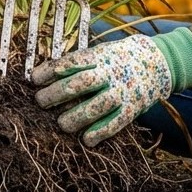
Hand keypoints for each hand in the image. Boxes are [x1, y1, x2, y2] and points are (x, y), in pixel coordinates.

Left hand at [33, 34, 171, 146]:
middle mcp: (109, 73)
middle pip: (80, 84)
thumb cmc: (119, 58)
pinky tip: (86, 139)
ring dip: (76, 117)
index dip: (50, 71)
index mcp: (99, 57)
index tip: (34, 79)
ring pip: (96, 106)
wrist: (157, 61)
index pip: (71, 63)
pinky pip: (116, 122)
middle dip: (56, 94)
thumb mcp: (100, 52)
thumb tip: (47, 74)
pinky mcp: (132, 108)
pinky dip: (100, 132)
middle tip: (41, 102)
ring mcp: (121, 91)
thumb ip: (79, 63)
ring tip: (62, 124)